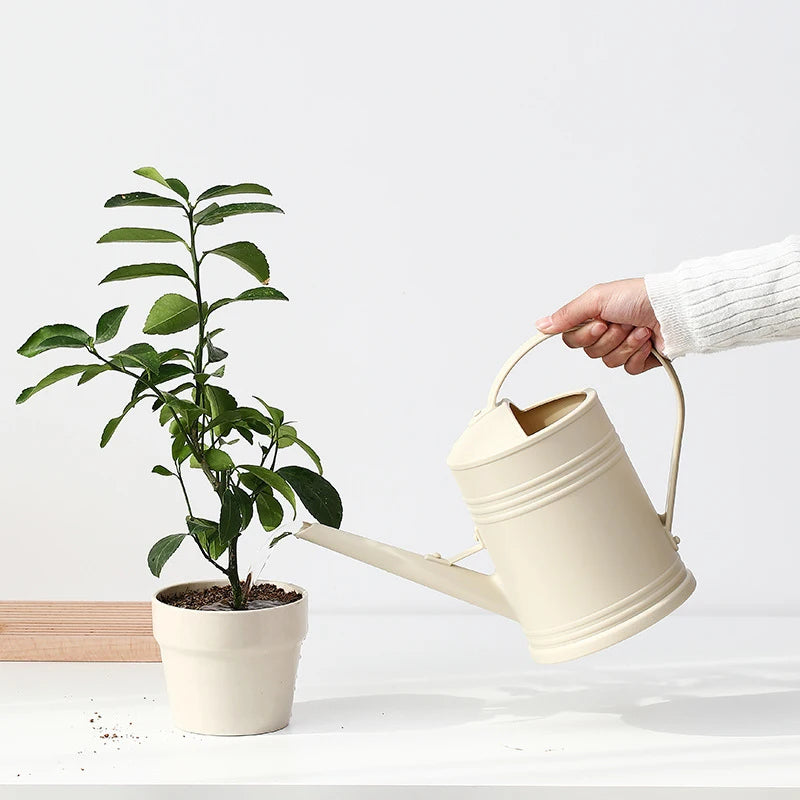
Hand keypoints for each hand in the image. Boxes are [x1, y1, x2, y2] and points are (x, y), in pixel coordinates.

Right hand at [535, 278, 662, 373]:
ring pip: (609, 362)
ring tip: (639, 330)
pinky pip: (627, 369)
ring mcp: (623, 346)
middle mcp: (607, 331)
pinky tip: (647, 341)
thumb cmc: (641, 297)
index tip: (599, 323)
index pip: (571, 339)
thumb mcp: (597, 298)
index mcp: (594, 316)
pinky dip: (638, 354)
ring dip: (626, 345)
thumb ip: (567, 314)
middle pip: (590, 352)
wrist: (675, 310)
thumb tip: (540, 325)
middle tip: (621, 323)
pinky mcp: (640, 360)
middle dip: (609, 338)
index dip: (584, 336)